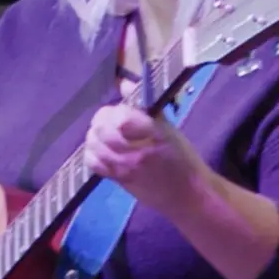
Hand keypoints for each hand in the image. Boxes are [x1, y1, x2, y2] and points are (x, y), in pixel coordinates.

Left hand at [82, 104, 210, 215]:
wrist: (187, 194)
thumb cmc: (182, 158)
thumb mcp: (169, 129)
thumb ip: (144, 106)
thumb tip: (124, 83)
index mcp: (152, 134)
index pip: (120, 117)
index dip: (116, 110)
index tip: (121, 111)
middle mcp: (135, 151)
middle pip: (102, 130)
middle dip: (102, 120)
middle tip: (110, 120)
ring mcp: (124, 167)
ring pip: (94, 145)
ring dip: (95, 135)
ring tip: (105, 134)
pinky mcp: (117, 179)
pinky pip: (93, 163)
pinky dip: (92, 152)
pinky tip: (100, 149)